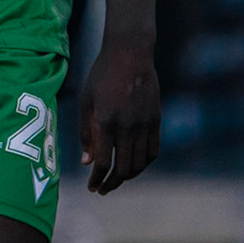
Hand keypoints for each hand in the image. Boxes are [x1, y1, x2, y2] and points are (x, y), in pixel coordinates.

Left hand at [80, 37, 159, 194]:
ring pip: (140, 164)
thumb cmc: (102, 75)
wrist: (130, 53)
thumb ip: (86, 132)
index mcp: (106, 121)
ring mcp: (144, 124)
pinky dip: (144, 163)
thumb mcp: (86, 100)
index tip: (92, 187)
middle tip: (102, 189)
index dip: (96, 179)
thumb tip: (87, 162)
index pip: (103, 162)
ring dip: (128, 176)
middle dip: (111, 183)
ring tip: (116, 179)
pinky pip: (153, 151)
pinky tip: (134, 165)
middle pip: (123, 169)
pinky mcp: (156, 120)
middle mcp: (127, 126)